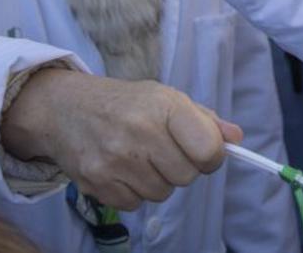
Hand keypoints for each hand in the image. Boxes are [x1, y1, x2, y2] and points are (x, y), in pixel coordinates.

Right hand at [1, 69, 240, 209]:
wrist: (67, 109)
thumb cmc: (126, 102)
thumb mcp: (166, 98)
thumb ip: (203, 119)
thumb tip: (235, 138)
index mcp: (164, 106)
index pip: (208, 149)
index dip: (212, 155)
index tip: (203, 150)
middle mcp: (140, 133)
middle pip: (187, 176)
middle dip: (182, 166)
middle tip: (164, 149)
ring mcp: (116, 161)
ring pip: (162, 193)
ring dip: (158, 180)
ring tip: (141, 156)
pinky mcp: (98, 185)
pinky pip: (135, 205)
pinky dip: (134, 191)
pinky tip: (123, 168)